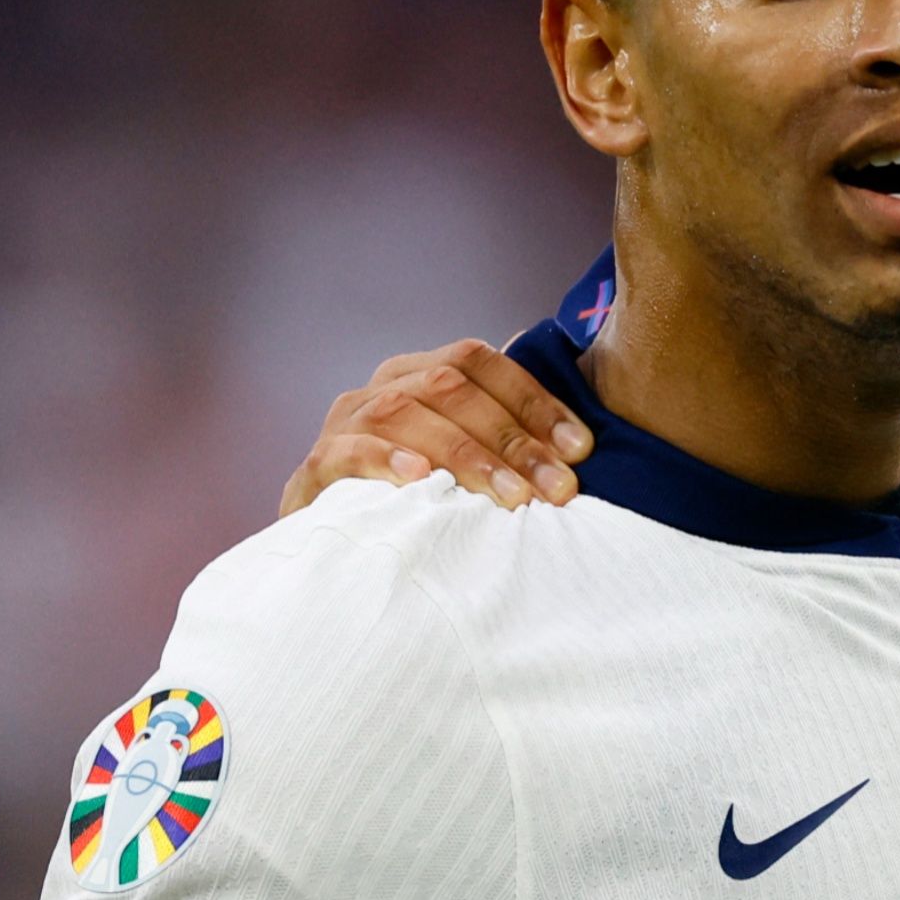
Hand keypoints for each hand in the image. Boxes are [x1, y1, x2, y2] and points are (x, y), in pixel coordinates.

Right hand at [278, 339, 591, 514]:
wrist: (337, 537)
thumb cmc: (424, 492)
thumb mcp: (468, 457)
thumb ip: (510, 439)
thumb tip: (582, 445)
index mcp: (423, 371)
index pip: (481, 361)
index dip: (534, 400)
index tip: (581, 449)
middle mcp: (384, 386)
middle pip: (451, 388)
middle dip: (513, 438)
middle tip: (557, 487)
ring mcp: (346, 422)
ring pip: (405, 414)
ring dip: (466, 455)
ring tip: (511, 496)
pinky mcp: (317, 466)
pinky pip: (347, 451)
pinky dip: (385, 460)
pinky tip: (422, 478)